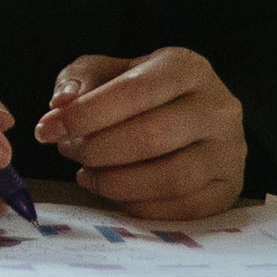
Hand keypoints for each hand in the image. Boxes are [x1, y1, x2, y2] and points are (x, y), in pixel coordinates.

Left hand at [36, 48, 246, 219]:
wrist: (190, 115)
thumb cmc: (141, 93)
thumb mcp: (107, 71)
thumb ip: (79, 80)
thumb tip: (61, 104)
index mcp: (187, 68)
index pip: (135, 91)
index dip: (86, 114)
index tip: (47, 130)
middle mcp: (219, 108)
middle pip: (152, 137)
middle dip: (98, 150)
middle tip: (68, 152)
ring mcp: (230, 150)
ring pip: (171, 177)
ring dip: (116, 183)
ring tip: (86, 175)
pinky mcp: (230, 187)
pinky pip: (184, 207)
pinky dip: (140, 206)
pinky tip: (114, 194)